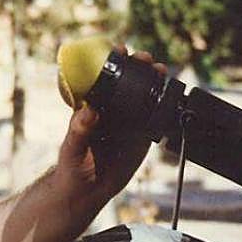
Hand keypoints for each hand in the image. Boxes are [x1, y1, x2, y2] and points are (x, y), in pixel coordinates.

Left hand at [54, 46, 166, 212]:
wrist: (87, 192)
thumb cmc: (71, 166)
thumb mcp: (72, 147)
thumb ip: (79, 130)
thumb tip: (88, 111)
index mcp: (92, 107)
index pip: (102, 78)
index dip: (111, 61)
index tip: (118, 49)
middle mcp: (111, 112)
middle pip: (126, 83)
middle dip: (137, 66)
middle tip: (145, 58)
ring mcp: (127, 123)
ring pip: (142, 97)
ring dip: (152, 81)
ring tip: (161, 70)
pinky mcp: (141, 138)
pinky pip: (154, 120)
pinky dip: (163, 107)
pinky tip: (170, 96)